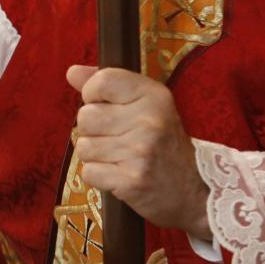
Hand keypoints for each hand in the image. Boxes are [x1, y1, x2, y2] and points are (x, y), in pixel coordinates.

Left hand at [66, 65, 211, 240]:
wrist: (192, 191)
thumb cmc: (162, 145)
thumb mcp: (146, 107)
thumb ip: (109, 86)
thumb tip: (73, 72)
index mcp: (154, 96)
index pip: (102, 82)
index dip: (92, 96)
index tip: (105, 106)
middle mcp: (149, 120)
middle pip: (85, 117)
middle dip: (93, 131)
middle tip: (118, 139)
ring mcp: (140, 151)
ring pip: (84, 146)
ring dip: (95, 156)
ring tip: (119, 158)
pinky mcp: (131, 180)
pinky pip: (89, 172)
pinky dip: (99, 177)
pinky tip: (119, 175)